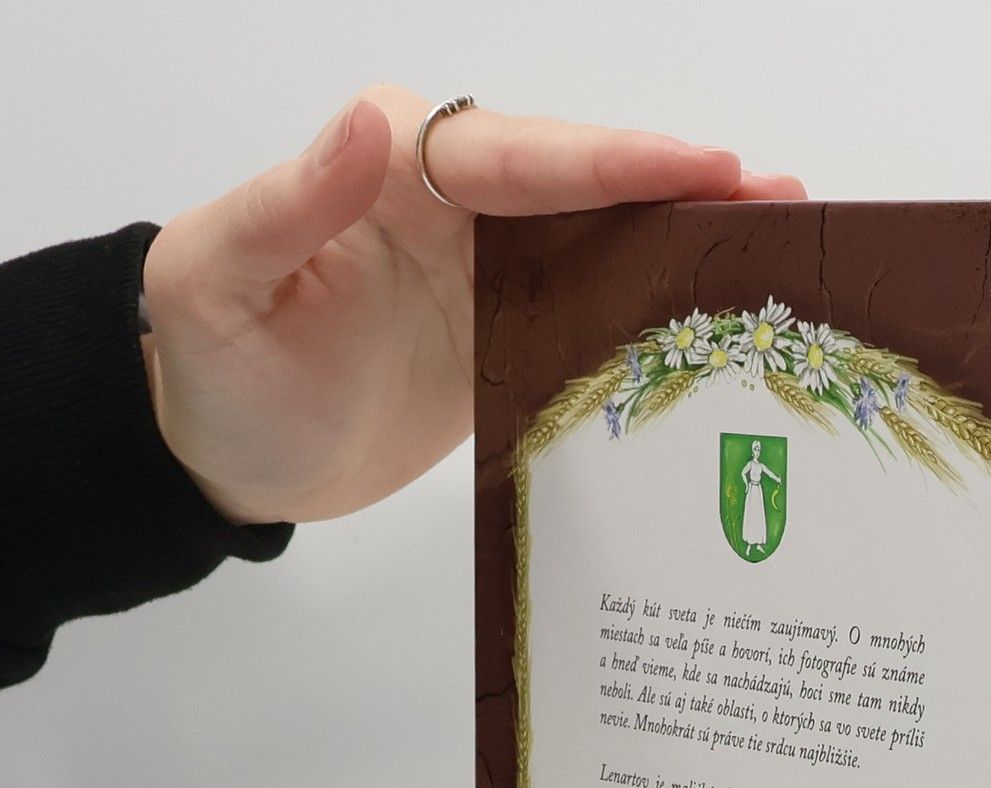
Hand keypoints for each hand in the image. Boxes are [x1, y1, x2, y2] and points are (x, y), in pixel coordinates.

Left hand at [142, 87, 804, 525]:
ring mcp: (489, 268)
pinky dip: (653, 306)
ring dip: (684, 237)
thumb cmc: (210, 371)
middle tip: (779, 197)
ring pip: (602, 236)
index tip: (701, 171)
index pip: (518, 154)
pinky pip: (592, 305)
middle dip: (679, 186)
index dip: (613, 162)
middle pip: (583, 181)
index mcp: (391, 167)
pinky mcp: (510, 330)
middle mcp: (452, 202)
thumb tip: (367, 124)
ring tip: (776, 240)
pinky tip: (713, 313)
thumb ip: (286, 204)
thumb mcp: (216, 284)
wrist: (229, 461)